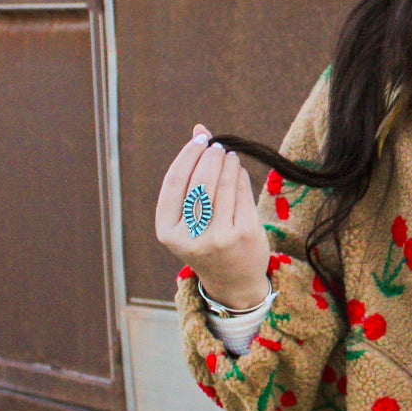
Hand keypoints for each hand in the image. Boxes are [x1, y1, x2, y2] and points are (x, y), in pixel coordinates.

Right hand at [155, 124, 270, 308]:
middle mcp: (190, 237)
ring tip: (229, 155)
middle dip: (210, 156)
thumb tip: (199, 129)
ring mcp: (218, 237)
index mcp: (167, 231)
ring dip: (227, 163)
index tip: (199, 139)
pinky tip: (238, 171)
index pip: (174, 182)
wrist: (233, 281)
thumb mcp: (189, 216)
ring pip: (223, 185)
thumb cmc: (206, 239)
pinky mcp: (243, 234)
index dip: (187, 155)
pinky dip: (240, 177)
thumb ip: (190, 175)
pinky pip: (242, 194)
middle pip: (200, 181)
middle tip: (217, 146)